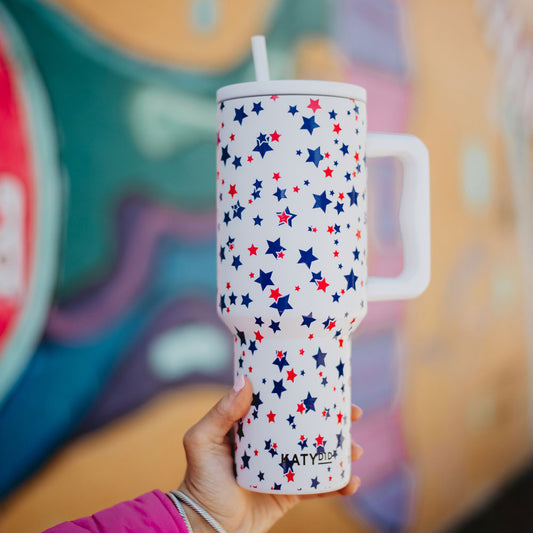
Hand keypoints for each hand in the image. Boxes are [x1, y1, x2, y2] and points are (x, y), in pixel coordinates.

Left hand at [178, 377, 362, 532]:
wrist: (206, 526)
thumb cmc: (199, 480)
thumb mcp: (202, 441)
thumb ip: (221, 413)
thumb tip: (246, 381)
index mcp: (255, 425)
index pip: (284, 402)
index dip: (307, 392)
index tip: (330, 384)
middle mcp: (272, 443)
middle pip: (309, 425)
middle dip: (335, 419)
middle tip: (354, 414)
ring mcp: (284, 467)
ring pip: (319, 453)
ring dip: (342, 450)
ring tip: (356, 450)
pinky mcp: (290, 493)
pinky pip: (318, 486)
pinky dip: (337, 484)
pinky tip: (351, 482)